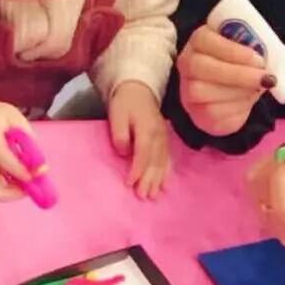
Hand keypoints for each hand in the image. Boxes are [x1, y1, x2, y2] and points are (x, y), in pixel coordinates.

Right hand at [0, 95, 31, 201]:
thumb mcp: (13, 116)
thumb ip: (26, 136)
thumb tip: (37, 162)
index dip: (17, 168)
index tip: (34, 175)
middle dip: (4, 193)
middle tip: (25, 191)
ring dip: (6, 194)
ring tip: (24, 188)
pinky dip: (4, 190)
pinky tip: (16, 184)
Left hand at [108, 81, 169, 198]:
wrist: (138, 88)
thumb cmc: (125, 103)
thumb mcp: (117, 116)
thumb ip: (120, 136)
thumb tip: (124, 153)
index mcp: (147, 129)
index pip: (143, 153)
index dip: (137, 169)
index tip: (130, 184)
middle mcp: (159, 135)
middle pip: (155, 161)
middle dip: (149, 180)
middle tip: (143, 196)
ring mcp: (164, 138)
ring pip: (162, 162)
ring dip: (158, 180)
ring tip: (153, 196)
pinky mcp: (164, 140)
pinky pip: (167, 159)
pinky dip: (166, 173)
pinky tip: (164, 185)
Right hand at [177, 25, 274, 136]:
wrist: (232, 92)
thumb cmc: (241, 63)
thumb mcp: (247, 47)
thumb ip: (254, 46)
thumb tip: (270, 59)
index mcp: (199, 41)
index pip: (205, 40)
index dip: (231, 50)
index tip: (257, 58)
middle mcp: (187, 65)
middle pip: (201, 67)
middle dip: (237, 74)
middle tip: (264, 78)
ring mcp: (187, 91)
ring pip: (203, 92)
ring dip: (238, 92)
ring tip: (258, 88)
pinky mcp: (197, 114)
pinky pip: (213, 113)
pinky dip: (237, 108)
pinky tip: (248, 100)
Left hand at [246, 154, 284, 251]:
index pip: (279, 197)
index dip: (282, 169)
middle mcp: (280, 229)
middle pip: (259, 188)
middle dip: (277, 162)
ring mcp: (271, 223)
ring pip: (254, 184)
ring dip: (274, 164)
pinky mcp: (268, 214)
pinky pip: (259, 187)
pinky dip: (273, 172)